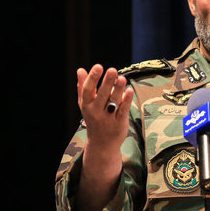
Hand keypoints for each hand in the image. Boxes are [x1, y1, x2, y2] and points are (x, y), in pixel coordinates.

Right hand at [75, 64, 133, 210]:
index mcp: (86, 105)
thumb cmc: (93, 119)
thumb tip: (80, 70)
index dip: (92, 78)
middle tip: (112, 70)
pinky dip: (126, 101)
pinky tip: (129, 91)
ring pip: (113, 102)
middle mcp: (96, 112)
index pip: (88, 90)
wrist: (101, 144)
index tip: (98, 66)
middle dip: (107, 83)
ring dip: (118, 90)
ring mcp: (108, 118)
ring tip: (122, 78)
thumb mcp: (85, 104)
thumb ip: (83, 87)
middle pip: (102, 95)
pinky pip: (123, 111)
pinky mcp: (119, 122)